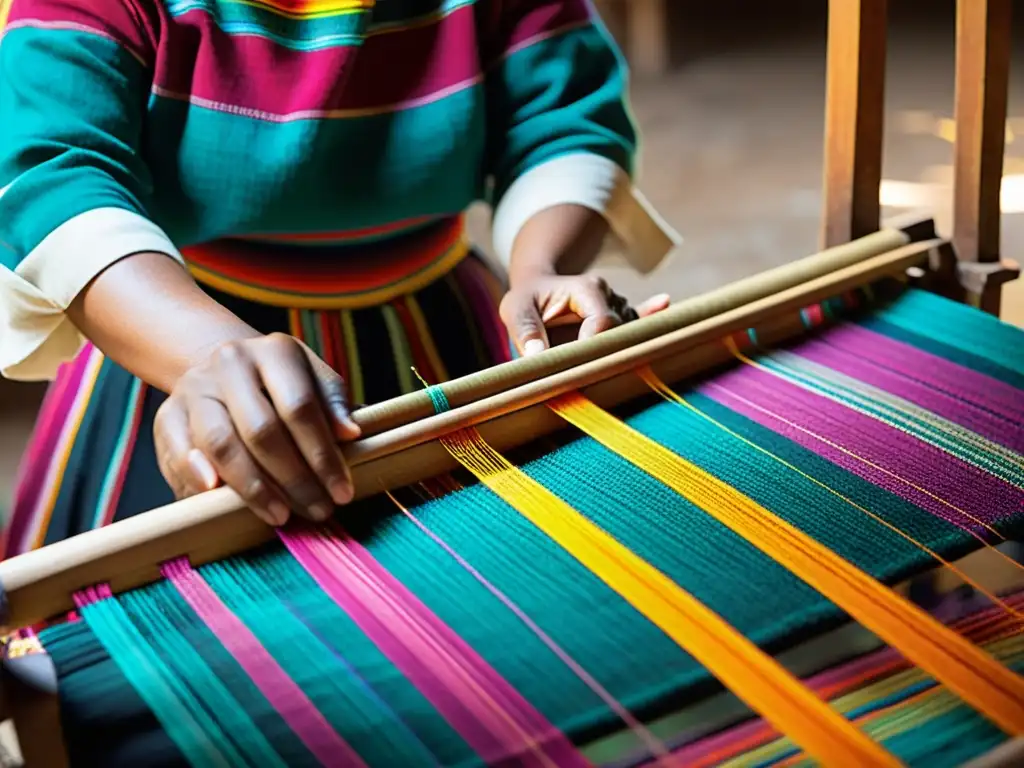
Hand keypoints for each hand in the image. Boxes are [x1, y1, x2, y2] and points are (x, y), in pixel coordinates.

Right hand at [153, 333, 359, 525]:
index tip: (342, 491)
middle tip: (317, 509)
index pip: (301, 407)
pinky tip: (218, 498)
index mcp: (275, 351)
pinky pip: (177, 451)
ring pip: (221, 443)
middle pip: (261, 430)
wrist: (225, 367)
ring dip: (252, 487)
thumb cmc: (283, 382)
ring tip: (281, 514)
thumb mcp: (315, 380)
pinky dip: (196, 478)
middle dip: (294, 478)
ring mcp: (195, 388)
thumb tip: (351, 434)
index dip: (323, 455)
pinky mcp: (166, 414)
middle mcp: (231, 363)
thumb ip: (334, 404)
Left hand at [500, 272, 669, 355]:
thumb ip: (526, 330)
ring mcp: (618, 307)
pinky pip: (641, 322)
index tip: (580, 367)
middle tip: (600, 378)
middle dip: (610, 353)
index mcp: (587, 290)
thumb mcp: (516, 309)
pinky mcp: (621, 321)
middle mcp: (609, 296)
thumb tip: (536, 355)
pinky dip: (651, 324)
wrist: (539, 290)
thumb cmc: (527, 300)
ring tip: (612, 371)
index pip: (602, 320)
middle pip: (620, 329)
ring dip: (620, 352)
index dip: (593, 344)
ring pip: (628, 334)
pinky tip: (665, 307)